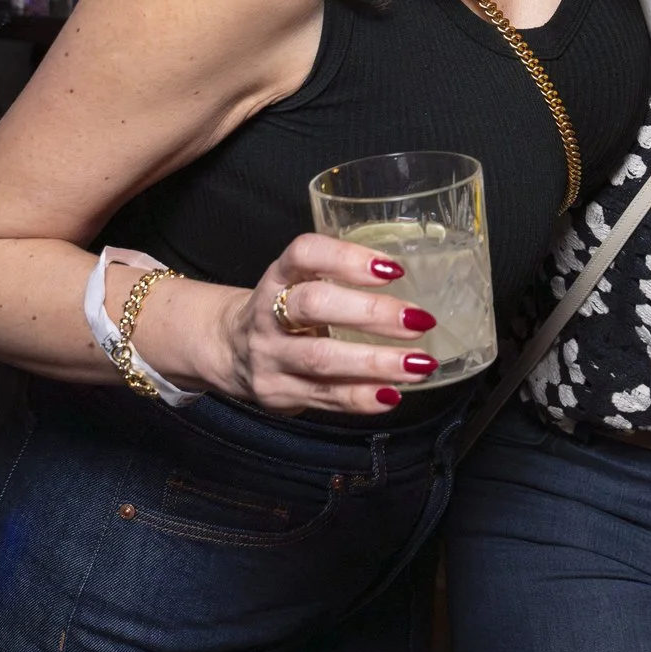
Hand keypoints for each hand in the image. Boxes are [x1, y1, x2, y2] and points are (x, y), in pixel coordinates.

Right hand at [200, 233, 439, 416]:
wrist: (230, 349)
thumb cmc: (285, 309)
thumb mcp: (300, 282)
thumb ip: (341, 280)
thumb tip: (420, 283)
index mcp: (279, 275)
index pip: (305, 254)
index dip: (347, 258)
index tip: (393, 268)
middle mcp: (268, 312)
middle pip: (314, 306)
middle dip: (371, 313)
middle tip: (418, 321)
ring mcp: (269, 355)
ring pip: (321, 359)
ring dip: (376, 363)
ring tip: (418, 364)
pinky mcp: (277, 393)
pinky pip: (324, 396)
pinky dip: (362, 397)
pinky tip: (392, 393)